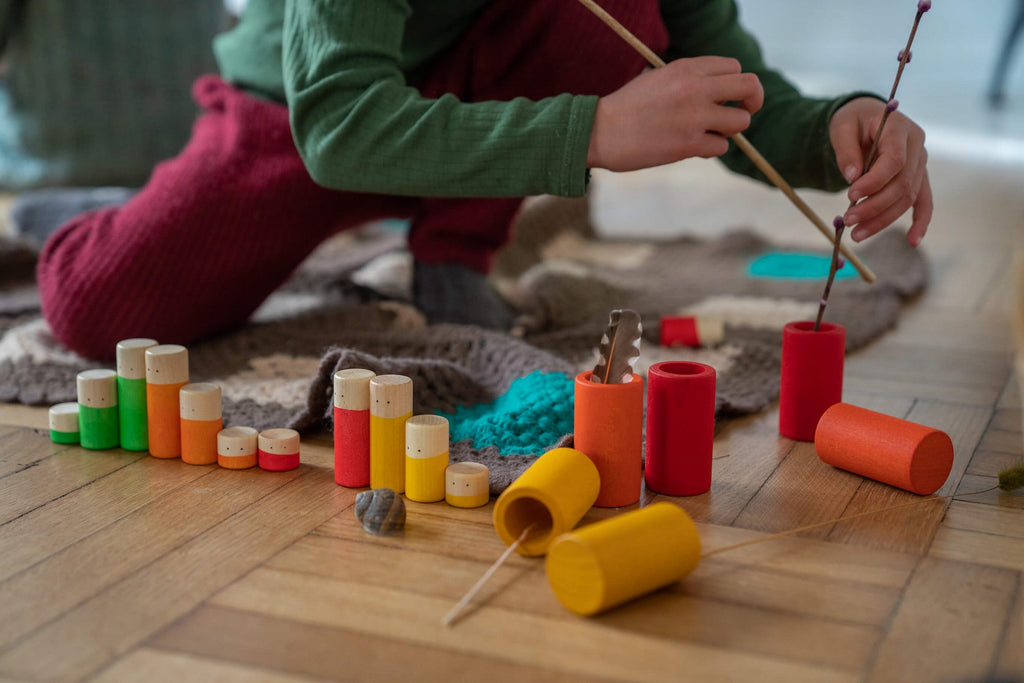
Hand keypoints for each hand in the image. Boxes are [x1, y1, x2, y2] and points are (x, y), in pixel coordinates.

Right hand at [587, 56, 762, 171]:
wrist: (601, 132)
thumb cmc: (627, 107)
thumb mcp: (658, 78)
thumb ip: (688, 79)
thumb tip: (717, 92)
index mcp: (687, 68)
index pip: (734, 68)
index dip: (735, 83)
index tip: (727, 96)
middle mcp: (696, 89)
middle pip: (750, 87)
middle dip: (752, 101)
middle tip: (742, 111)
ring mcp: (695, 117)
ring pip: (740, 122)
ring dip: (729, 130)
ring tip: (709, 133)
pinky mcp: (690, 144)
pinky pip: (721, 147)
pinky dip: (711, 149)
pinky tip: (692, 147)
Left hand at [829, 97, 931, 245]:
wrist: (867, 118)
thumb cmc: (854, 121)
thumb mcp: (842, 128)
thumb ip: (846, 150)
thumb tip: (852, 177)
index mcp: (900, 129)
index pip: (895, 160)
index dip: (874, 181)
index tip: (851, 194)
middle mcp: (917, 147)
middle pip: (902, 184)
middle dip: (874, 206)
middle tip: (848, 220)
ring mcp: (921, 164)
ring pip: (908, 198)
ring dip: (883, 219)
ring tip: (856, 234)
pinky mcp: (918, 178)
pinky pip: (924, 201)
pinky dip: (920, 222)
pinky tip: (912, 241)